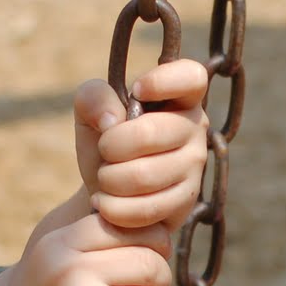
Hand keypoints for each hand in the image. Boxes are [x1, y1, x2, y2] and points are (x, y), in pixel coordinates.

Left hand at [74, 59, 209, 230]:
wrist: (108, 193)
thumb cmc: (105, 143)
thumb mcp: (90, 114)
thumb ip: (93, 98)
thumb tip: (114, 120)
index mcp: (179, 97)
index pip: (192, 77)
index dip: (164, 81)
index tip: (137, 92)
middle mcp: (195, 128)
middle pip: (150, 133)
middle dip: (111, 146)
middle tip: (103, 151)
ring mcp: (195, 166)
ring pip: (145, 175)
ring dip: (110, 180)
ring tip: (104, 179)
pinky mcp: (186, 201)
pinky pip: (146, 207)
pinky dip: (115, 208)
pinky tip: (105, 203)